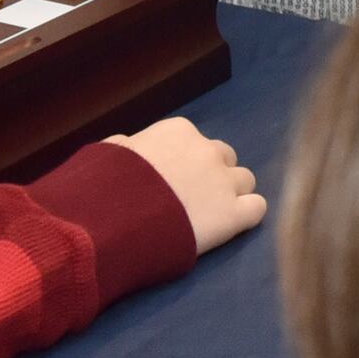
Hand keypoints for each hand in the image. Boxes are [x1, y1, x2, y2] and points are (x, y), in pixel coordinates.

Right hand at [112, 117, 263, 252]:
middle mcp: (207, 151)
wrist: (110, 220)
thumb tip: (129, 144)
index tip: (171, 181)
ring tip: (210, 216)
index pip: (195, 142)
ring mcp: (223, 182)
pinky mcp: (234, 214)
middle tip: (193, 199)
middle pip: (225, 159)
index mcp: (178, 131)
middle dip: (213, 176)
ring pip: (245, 181)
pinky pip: (257, 207)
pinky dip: (247, 215)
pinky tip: (230, 226)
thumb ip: (126, 146)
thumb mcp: (107, 153)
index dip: (185, 164)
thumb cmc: (101, 186)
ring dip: (231, 194)